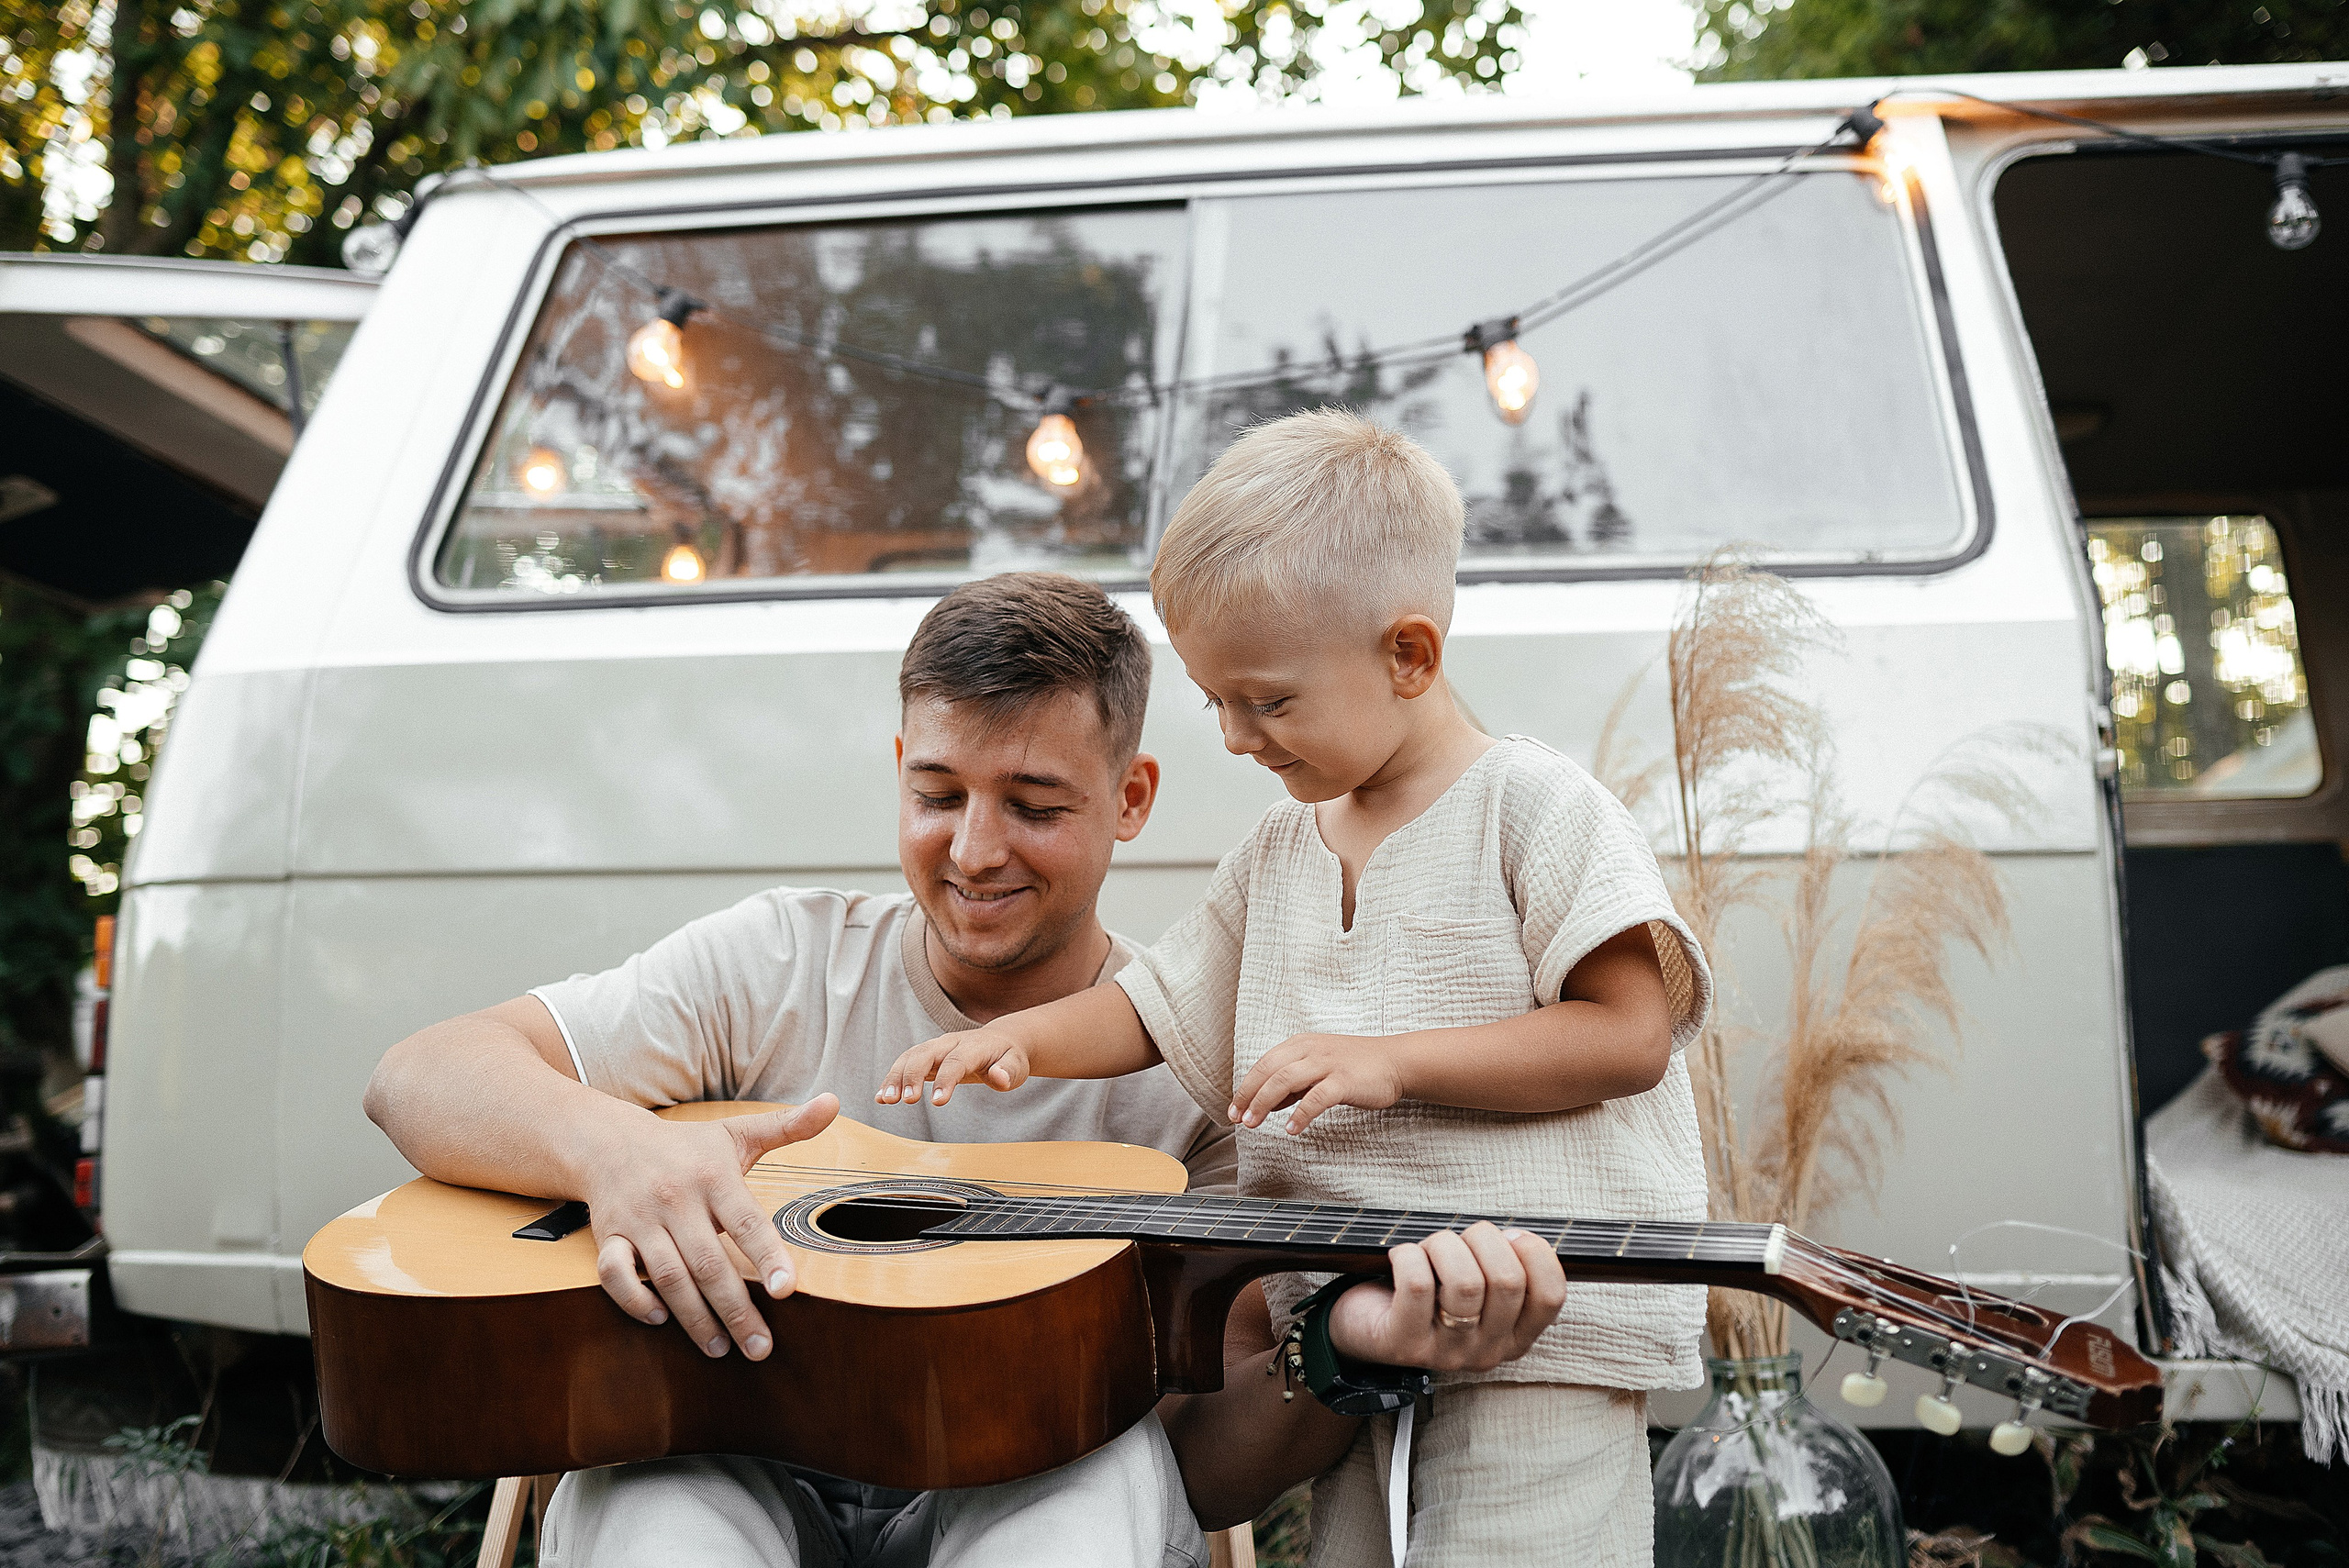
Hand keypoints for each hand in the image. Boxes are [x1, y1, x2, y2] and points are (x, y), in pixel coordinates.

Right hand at [584, 1095, 838, 1361]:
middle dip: (736, 1309)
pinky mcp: (609, 1236)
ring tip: (720, 1349)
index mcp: (713, 1175)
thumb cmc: (686, 1148)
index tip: (788, 1290)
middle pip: (709, 1262)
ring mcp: (639, 1219)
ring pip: (667, 1275)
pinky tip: (661, 1319)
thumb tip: (834, 1102)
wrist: (609, 1142)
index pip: (746, 1221)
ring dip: (694, 1317)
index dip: (767, 1256)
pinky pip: (614, 1274)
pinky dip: (634, 1299)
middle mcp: (676, 1198)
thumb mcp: (737, 1133)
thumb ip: (787, 1126)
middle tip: (761, 1348)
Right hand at [878, 1027, 1030, 1106]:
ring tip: (885, 1100)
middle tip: (904, 1101)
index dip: (946, 1080)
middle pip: (925, 1053)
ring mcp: (936, 1047)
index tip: (937, 1102)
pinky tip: (881, 1098)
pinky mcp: (927, 1056)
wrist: (1001, 1041)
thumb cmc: (1009, 1057)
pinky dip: (892, 1079)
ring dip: (896, 1077)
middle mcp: (950, 1042)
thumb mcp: (1018, 1065)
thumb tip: (1000, 1078)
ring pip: (910, 1056)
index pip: (956, 1061)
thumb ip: (1009, 1071)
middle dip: (912, 1075)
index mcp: (974, 1046)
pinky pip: (906, 1063)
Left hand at [1229, 1033, 1401, 1133]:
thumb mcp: (1316, 1068)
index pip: (1263, 1064)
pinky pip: (1316, 1098)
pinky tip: (1291, 1129)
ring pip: (1285, 1080)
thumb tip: (1264, 1104)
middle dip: (1249, 1096)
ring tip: (1254, 1124)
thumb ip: (1292, 1084)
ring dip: (1264, 1103)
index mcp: (1300, 1044)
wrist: (1394, 1062)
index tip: (1233, 1110)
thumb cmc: (1354, 1067)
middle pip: (1269, 1071)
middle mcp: (1310, 1050)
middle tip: (1238, 1119)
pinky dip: (1300, 1114)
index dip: (1245, 1088)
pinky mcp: (1344, 1080)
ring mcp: (1327, 1064)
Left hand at [1325, 1222, 1564, 1373]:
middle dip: (1482, 1238)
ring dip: (1443, 1245)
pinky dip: (1408, 1255)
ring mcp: (1447, 1352)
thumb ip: (1504, 1264)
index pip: (1551, 1296)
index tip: (1509, 1237)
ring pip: (1464, 1282)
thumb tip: (1516, 1237)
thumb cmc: (1428, 1292)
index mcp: (1515, 1336)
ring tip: (1428, 1249)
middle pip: (1508, 1280)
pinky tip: (1401, 1257)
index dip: (1536, 1253)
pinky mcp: (1405, 1344)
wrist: (1364, 1327)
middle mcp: (1487, 1351)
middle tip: (1459, 1239)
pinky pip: (1418, 1284)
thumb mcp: (1476, 1284)